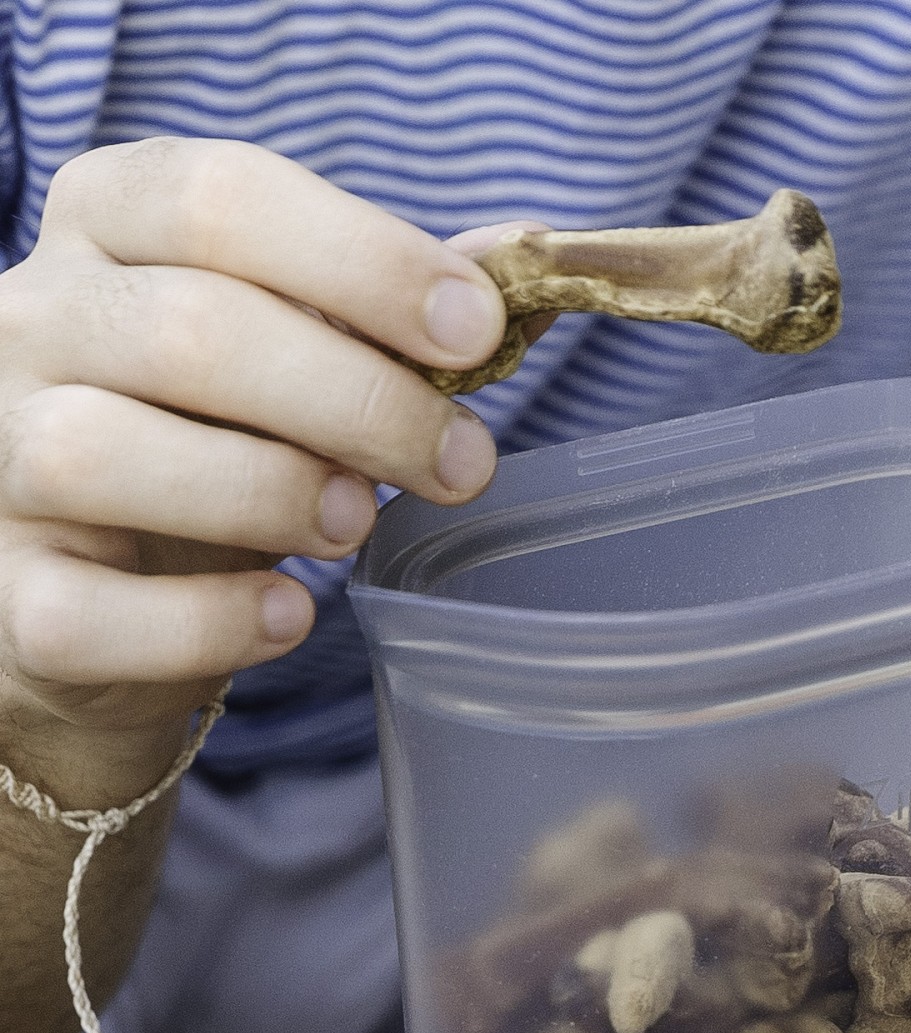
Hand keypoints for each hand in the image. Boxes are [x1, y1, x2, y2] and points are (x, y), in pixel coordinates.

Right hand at [0, 137, 507, 775]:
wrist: (103, 593)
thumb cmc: (219, 444)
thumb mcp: (299, 355)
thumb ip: (390, 310)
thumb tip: (524, 262)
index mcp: (107, 227)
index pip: (218, 198)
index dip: (363, 259)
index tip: (476, 330)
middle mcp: (28, 324)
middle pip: (191, 330)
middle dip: (360, 401)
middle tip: (460, 463)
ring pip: (106, 452)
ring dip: (270, 491)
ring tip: (355, 525)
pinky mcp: (7, 594)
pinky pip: (88, 611)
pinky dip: (209, 621)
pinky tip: (287, 615)